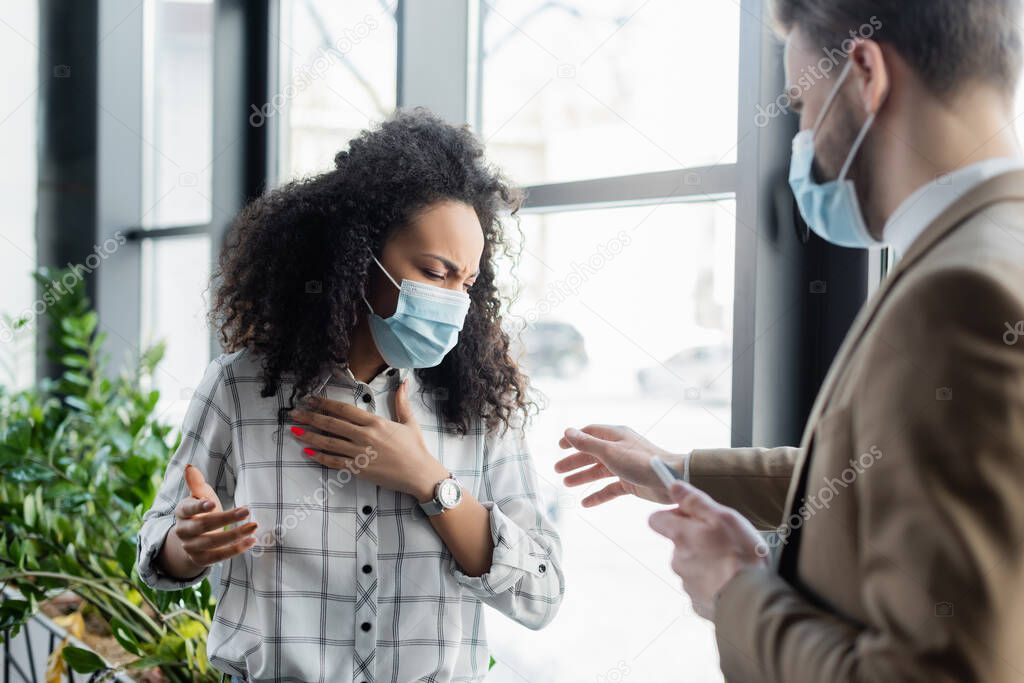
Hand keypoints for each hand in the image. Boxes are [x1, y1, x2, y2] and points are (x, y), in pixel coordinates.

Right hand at [169, 464, 257, 570]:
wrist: (192, 538)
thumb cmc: (200, 510)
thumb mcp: (199, 496)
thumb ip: (196, 484)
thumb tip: (189, 467)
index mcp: (182, 512)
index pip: (188, 509)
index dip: (199, 507)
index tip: (212, 503)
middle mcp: (183, 531)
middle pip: (204, 525)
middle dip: (226, 518)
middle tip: (247, 511)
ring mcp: (190, 547)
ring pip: (212, 543)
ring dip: (235, 535)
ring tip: (254, 526)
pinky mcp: (200, 560)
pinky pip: (218, 557)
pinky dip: (235, 549)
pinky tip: (251, 541)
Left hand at [288, 379, 447, 501]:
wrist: (420, 474)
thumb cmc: (416, 448)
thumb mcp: (409, 422)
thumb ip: (401, 401)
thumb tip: (404, 381)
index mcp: (376, 422)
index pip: (344, 410)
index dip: (325, 403)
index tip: (311, 399)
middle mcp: (365, 436)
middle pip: (332, 424)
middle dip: (310, 417)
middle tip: (294, 413)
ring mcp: (361, 454)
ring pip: (329, 443)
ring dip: (310, 436)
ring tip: (294, 430)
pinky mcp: (359, 470)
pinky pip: (335, 462)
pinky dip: (320, 457)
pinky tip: (307, 452)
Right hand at [554, 424, 682, 505]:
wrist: (669, 479)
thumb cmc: (641, 461)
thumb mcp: (609, 451)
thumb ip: (587, 443)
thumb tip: (567, 432)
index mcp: (615, 436)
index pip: (590, 433)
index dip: (574, 439)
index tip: (559, 446)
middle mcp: (619, 449)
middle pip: (592, 454)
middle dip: (575, 461)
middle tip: (557, 470)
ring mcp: (624, 467)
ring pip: (599, 472)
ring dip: (583, 477)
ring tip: (567, 484)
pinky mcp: (630, 483)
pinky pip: (610, 489)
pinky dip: (598, 495)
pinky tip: (586, 503)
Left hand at [648, 480, 769, 619]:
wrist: (751, 601)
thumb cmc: (739, 556)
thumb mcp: (722, 517)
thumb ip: (695, 501)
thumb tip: (674, 487)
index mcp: (680, 536)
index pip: (656, 519)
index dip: (674, 514)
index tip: (695, 516)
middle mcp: (677, 560)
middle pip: (679, 542)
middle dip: (697, 539)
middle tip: (724, 540)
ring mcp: (687, 583)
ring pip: (692, 564)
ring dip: (708, 560)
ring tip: (733, 562)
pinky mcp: (698, 603)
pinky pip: (703, 586)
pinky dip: (714, 581)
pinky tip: (733, 580)